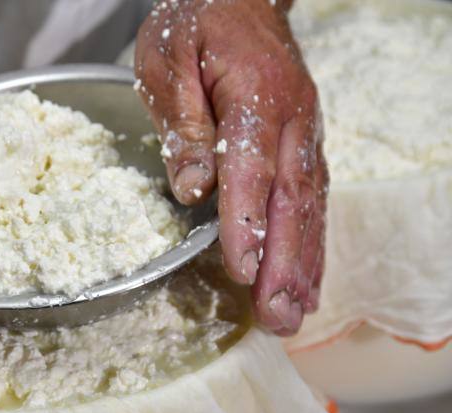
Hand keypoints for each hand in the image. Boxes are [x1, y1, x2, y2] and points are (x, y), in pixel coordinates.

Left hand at [135, 0, 326, 334]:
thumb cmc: (195, 25)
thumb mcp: (168, 62)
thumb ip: (183, 125)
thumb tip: (192, 188)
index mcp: (256, 94)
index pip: (251, 167)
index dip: (247, 221)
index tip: (242, 269)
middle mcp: (293, 119)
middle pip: (292, 198)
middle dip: (285, 262)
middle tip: (277, 315)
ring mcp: (305, 133)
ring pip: (310, 207)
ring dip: (304, 264)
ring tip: (293, 315)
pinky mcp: (304, 146)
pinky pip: (312, 200)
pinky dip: (311, 245)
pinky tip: (305, 282)